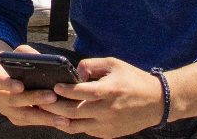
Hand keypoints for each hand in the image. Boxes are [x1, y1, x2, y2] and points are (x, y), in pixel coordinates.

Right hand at [0, 45, 62, 126]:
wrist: (10, 78)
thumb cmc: (17, 63)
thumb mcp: (19, 53)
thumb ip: (26, 52)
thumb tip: (39, 58)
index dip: (7, 83)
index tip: (21, 85)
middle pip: (13, 100)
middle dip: (34, 98)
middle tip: (53, 96)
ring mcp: (5, 109)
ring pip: (23, 115)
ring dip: (43, 116)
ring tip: (61, 115)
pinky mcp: (15, 118)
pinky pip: (30, 122)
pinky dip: (45, 121)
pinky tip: (60, 120)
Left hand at [41, 57, 164, 138]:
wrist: (156, 102)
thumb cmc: (133, 79)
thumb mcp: (114, 64)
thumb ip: (91, 65)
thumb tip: (73, 73)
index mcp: (110, 91)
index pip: (82, 92)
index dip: (66, 90)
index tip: (54, 86)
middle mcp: (107, 110)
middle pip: (73, 111)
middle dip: (53, 106)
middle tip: (39, 100)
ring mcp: (106, 125)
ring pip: (75, 126)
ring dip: (58, 119)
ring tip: (45, 112)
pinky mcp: (107, 134)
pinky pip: (84, 131)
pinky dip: (72, 124)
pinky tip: (61, 117)